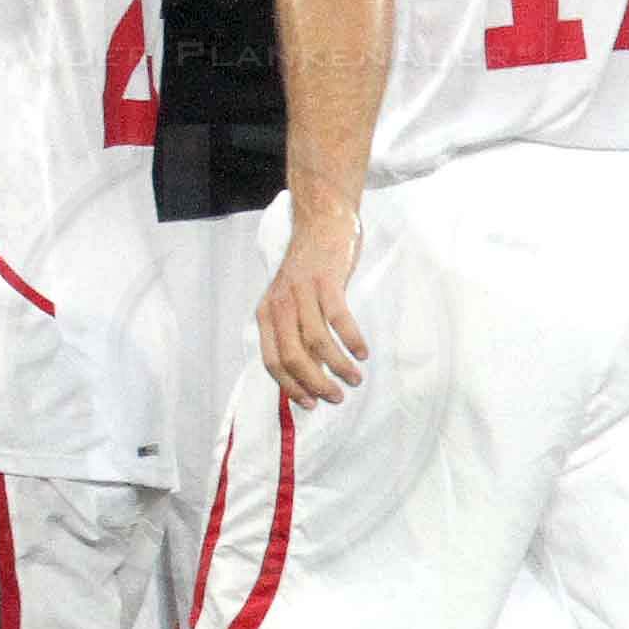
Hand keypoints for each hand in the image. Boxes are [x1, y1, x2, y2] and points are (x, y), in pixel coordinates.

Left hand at [255, 209, 369, 405]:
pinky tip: (362, 352)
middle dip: (314, 383)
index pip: (272, 361)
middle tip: (336, 397)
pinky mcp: (326, 281)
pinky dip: (352, 340)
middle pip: (293, 356)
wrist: (320, 224)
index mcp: (266, 314)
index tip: (310, 404)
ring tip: (355, 378)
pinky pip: (339, 319)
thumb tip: (306, 374)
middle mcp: (279, 305)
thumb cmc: (308, 270)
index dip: (290, 386)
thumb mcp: (290, 301)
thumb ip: (293, 331)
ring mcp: (302, 293)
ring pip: (317, 341)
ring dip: (338, 366)